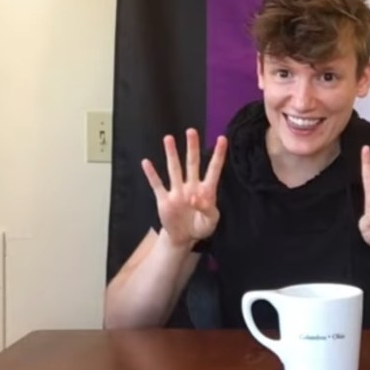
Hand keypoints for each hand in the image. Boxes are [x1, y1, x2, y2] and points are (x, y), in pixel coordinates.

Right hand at [142, 129, 227, 247]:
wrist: (183, 237)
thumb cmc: (200, 226)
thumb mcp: (211, 221)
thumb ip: (208, 209)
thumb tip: (195, 197)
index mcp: (206, 191)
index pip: (213, 169)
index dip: (218, 155)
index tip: (222, 139)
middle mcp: (191, 186)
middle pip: (192, 163)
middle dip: (192, 147)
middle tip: (191, 131)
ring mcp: (177, 191)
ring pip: (174, 169)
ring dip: (172, 155)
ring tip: (168, 138)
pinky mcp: (164, 199)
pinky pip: (157, 185)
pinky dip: (151, 174)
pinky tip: (146, 163)